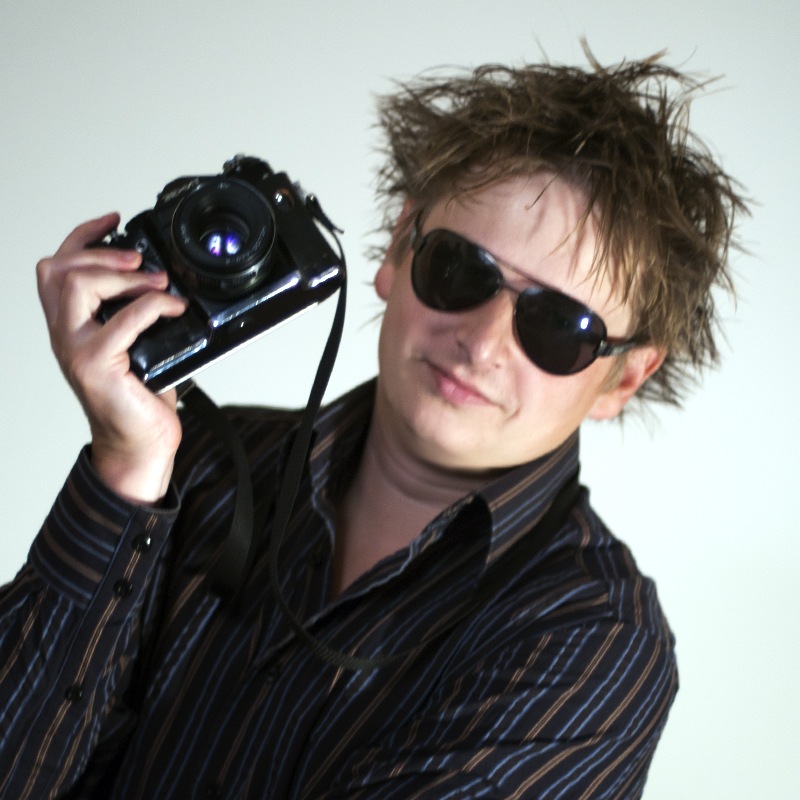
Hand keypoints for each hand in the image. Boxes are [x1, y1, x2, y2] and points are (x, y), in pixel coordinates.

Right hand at [37, 213, 188, 502]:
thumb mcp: (138, 345)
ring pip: (77, 286)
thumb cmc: (139, 398)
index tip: (114, 220)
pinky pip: (122, 321)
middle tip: (139, 258)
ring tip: (157, 282)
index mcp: (72, 325)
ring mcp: (75, 350)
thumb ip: (137, 314)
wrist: (139, 444)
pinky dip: (152, 306)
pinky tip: (174, 309)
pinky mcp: (95, 366)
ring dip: (123, 275)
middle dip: (100, 252)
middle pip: (57, 270)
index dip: (83, 236)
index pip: (58, 267)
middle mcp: (65, 335)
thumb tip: (168, 281)